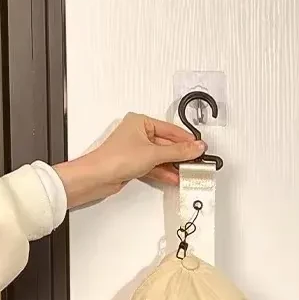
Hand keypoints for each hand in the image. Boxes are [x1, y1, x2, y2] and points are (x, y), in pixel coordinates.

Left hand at [53, 113, 206, 206]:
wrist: (97, 177)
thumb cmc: (115, 158)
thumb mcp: (154, 153)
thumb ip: (178, 151)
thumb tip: (196, 147)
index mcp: (140, 122)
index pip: (171, 130)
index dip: (187, 140)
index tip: (200, 148)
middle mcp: (138, 133)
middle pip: (167, 144)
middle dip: (181, 155)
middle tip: (197, 162)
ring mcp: (136, 150)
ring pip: (161, 157)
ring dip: (174, 165)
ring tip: (188, 172)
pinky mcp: (134, 164)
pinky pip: (155, 166)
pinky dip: (165, 172)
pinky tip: (175, 177)